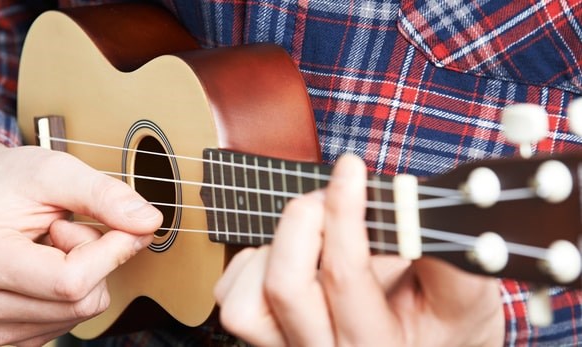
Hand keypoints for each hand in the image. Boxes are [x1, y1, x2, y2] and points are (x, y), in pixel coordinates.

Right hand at [0, 135, 161, 345]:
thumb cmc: (10, 180)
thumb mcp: (57, 170)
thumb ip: (104, 195)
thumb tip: (149, 222)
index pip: (71, 282)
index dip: (111, 251)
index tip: (122, 223)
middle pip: (81, 301)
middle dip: (96, 259)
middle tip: (68, 226)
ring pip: (82, 312)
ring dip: (86, 273)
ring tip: (52, 242)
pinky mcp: (10, 335)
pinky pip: (73, 320)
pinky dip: (76, 290)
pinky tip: (49, 263)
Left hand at [214, 155, 503, 346]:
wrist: (427, 343)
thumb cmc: (444, 319)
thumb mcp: (465, 294)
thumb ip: (447, 258)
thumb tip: (412, 209)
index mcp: (378, 346)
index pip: (345, 276)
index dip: (344, 212)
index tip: (351, 168)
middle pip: (284, 286)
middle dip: (303, 221)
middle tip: (327, 196)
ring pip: (245, 301)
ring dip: (274, 248)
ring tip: (314, 234)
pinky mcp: (264, 338)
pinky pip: (233, 298)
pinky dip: (254, 264)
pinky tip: (291, 257)